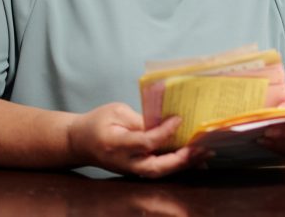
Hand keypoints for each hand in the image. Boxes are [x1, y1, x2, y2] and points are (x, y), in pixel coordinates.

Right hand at [66, 102, 201, 177]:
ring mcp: (130, 169)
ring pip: (160, 172)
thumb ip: (140, 119)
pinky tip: (196, 159)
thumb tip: (166, 123)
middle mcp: (124, 161)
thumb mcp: (116, 112)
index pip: (144, 142)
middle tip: (202, 147)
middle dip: (182, 159)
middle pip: (156, 167)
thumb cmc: (97, 122)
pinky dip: (179, 164)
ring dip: (185, 164)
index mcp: (115, 143)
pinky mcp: (136, 170)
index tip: (179, 119)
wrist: (78, 142)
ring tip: (206, 153)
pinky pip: (160, 169)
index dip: (164, 132)